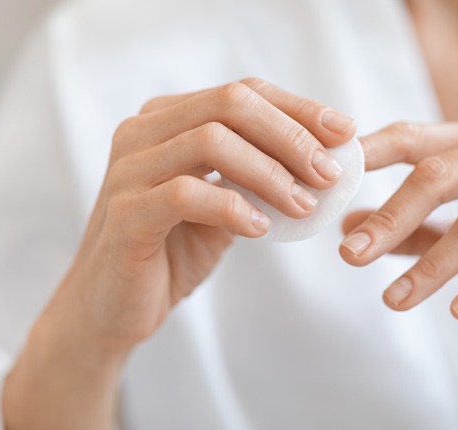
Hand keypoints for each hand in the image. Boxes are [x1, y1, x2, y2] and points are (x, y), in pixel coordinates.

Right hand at [56, 78, 354, 349]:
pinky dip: (233, 207)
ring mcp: (128, 169)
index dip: (298, 108)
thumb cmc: (171, 251)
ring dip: (271, 173)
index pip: (242, 93)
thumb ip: (257, 177)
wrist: (112, 308)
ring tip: (305, 206)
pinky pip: (186, 194)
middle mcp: (142, 132)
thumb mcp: (223, 205)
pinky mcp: (125, 213)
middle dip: (291, 136)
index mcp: (166, 120)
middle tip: (329, 173)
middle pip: (230, 104)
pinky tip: (261, 228)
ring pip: (210, 141)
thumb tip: (325, 161)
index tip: (344, 132)